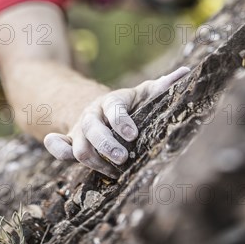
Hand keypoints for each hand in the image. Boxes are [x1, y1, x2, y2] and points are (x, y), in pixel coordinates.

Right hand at [44, 66, 189, 177]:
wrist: (98, 108)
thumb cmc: (128, 105)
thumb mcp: (142, 94)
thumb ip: (161, 86)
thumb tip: (186, 71)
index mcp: (111, 102)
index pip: (113, 108)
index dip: (121, 121)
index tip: (133, 134)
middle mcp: (93, 115)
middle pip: (92, 130)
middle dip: (107, 145)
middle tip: (123, 158)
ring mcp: (80, 130)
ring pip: (79, 148)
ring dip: (96, 161)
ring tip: (116, 171)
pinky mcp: (72, 143)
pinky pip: (59, 148)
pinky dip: (58, 151)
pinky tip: (69, 156)